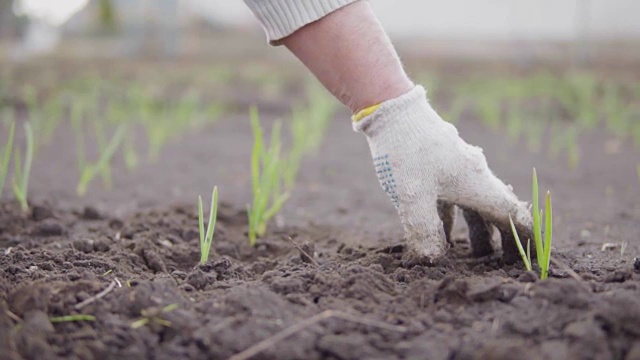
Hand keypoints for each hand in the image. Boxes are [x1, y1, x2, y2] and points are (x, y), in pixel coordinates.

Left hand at [354, 86, 532, 262]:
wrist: (390, 109)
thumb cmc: (405, 152)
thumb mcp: (411, 196)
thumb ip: (423, 230)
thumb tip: (432, 258)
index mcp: (476, 183)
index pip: (511, 215)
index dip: (525, 238)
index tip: (532, 257)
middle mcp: (472, 174)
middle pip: (495, 211)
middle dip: (502, 238)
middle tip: (503, 263)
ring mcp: (455, 167)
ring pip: (474, 204)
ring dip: (477, 229)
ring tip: (475, 255)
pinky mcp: (437, 163)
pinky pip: (454, 197)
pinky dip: (454, 217)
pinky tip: (442, 232)